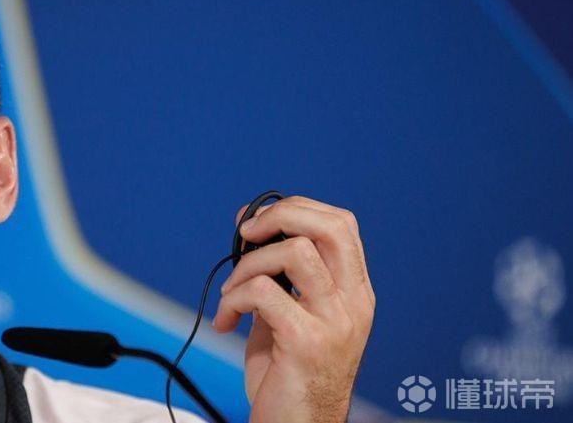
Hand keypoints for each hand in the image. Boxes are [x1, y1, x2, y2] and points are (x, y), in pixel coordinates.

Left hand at [212, 196, 374, 422]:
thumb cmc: (289, 373)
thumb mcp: (287, 313)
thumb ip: (276, 272)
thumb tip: (248, 221)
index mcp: (354, 292)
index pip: (341, 224)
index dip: (295, 208)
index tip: (255, 221)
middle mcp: (353, 303)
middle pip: (330, 226)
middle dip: (279, 216)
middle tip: (246, 236)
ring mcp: (334, 323)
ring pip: (295, 252)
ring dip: (248, 264)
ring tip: (231, 293)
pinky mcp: (306, 343)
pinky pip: (263, 293)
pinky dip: (233, 299)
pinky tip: (226, 320)